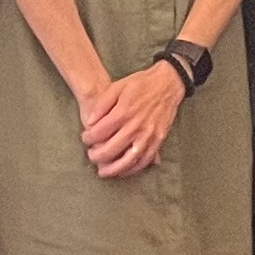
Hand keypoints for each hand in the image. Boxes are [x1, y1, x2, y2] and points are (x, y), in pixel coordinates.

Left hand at [78, 61, 186, 179]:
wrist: (168, 83)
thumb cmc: (141, 84)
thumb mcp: (117, 87)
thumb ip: (102, 104)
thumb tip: (89, 122)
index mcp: (123, 112)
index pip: (99, 133)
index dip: (88, 138)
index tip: (86, 138)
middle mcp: (135, 126)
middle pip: (110, 150)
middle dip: (96, 156)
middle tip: (91, 155)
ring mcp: (148, 135)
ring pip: (127, 160)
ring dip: (112, 169)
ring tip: (102, 171)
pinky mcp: (158, 140)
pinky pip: (144, 160)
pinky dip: (132, 169)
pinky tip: (123, 171)